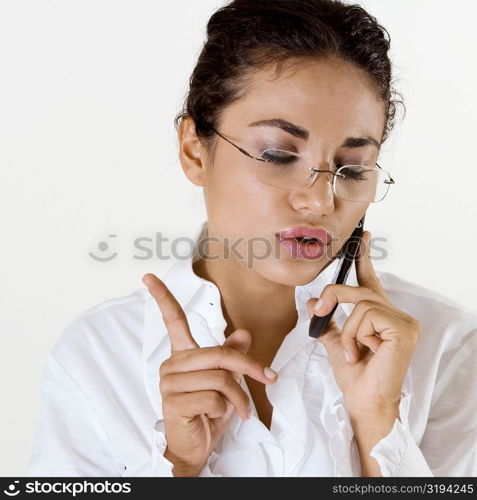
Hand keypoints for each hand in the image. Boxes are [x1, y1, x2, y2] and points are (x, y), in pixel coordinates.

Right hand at [142, 273, 277, 476]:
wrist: (194, 447)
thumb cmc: (208, 412)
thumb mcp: (226, 381)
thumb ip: (232, 356)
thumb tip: (244, 334)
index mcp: (182, 355)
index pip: (172, 321)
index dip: (163, 297)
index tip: (149, 277)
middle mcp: (172, 365)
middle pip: (219, 354)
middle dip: (249, 368)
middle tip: (269, 378)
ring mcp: (170, 383)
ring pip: (220, 378)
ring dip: (239, 397)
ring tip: (239, 409)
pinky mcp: (174, 402)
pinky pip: (214, 398)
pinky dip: (226, 410)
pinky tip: (214, 417)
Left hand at [306, 231, 421, 419]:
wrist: (364, 401)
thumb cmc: (355, 376)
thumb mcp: (336, 343)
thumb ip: (328, 321)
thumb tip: (312, 301)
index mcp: (381, 315)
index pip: (371, 281)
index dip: (365, 258)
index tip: (363, 237)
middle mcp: (396, 314)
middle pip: (359, 289)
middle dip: (333, 297)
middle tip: (319, 312)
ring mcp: (404, 322)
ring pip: (361, 302)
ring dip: (347, 329)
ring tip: (352, 351)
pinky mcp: (403, 329)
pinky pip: (366, 315)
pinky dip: (355, 334)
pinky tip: (362, 353)